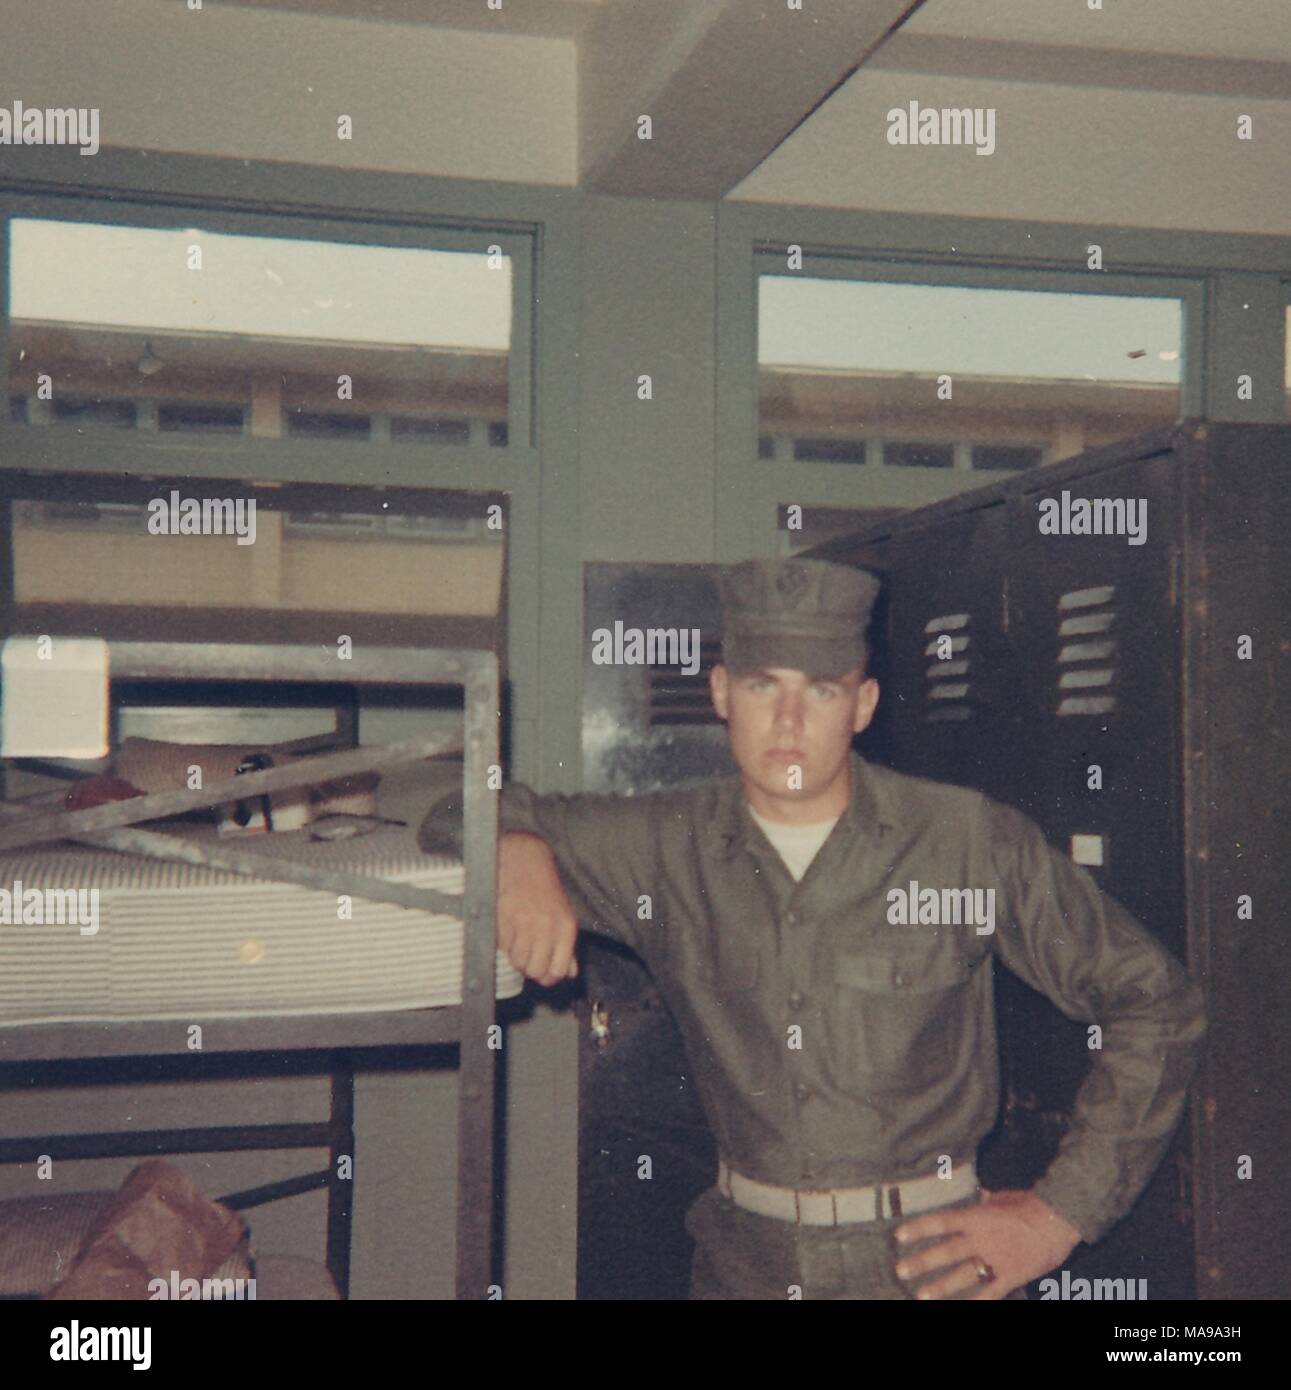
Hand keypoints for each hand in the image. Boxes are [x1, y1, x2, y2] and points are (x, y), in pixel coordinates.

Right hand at [497, 832, 579, 986]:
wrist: (524, 861)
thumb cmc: (546, 890)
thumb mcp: (563, 916)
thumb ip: (567, 948)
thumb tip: (569, 973)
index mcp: (565, 927)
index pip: (557, 970)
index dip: (548, 978)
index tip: (542, 973)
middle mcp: (546, 927)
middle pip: (535, 971)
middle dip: (530, 969)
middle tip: (528, 956)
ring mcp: (524, 923)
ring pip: (517, 961)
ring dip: (516, 957)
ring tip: (518, 941)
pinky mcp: (504, 919)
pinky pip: (503, 947)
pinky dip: (504, 943)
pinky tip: (509, 929)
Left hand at [892, 1189, 1081, 1299]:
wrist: (1059, 1218)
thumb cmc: (1030, 1204)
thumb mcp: (1002, 1197)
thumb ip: (986, 1199)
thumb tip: (978, 1193)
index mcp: (977, 1216)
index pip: (941, 1222)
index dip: (919, 1229)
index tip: (899, 1236)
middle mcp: (981, 1238)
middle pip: (946, 1251)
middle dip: (922, 1261)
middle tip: (900, 1270)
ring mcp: (996, 1258)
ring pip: (963, 1275)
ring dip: (941, 1286)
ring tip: (921, 1295)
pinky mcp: (1011, 1275)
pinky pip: (991, 1293)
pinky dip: (976, 1302)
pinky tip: (963, 1309)